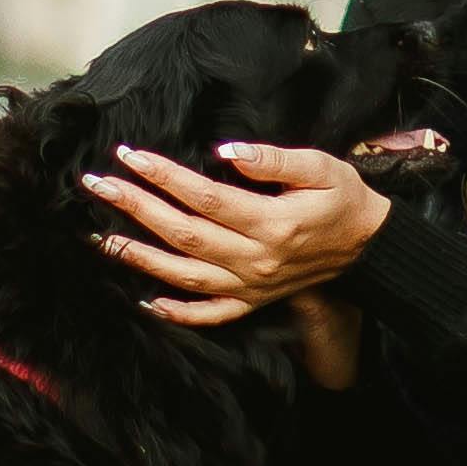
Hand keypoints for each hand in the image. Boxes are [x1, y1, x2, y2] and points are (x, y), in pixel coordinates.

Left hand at [82, 141, 387, 328]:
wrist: (368, 246)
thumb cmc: (343, 198)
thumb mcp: (321, 167)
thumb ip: (274, 159)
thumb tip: (227, 150)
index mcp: (271, 222)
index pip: (205, 197)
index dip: (164, 175)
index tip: (130, 155)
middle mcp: (256, 260)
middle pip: (184, 234)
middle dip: (136, 208)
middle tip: (98, 185)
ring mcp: (251, 287)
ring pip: (185, 276)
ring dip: (140, 258)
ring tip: (101, 237)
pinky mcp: (252, 303)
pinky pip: (209, 315)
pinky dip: (176, 312)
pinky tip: (145, 299)